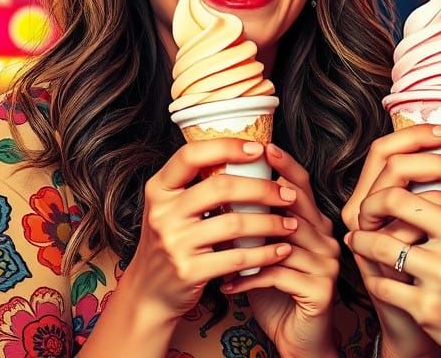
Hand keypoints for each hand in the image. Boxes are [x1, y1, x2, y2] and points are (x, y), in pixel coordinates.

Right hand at [120, 139, 298, 322]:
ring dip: (270, 223)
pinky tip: (280, 250)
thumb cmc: (172, 241)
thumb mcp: (172, 208)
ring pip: (234, 223)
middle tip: (287, 194)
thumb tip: (249, 157)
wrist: (150, 292)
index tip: (259, 149)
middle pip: (221, 187)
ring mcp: (174, 243)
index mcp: (159, 189)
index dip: (227, 147)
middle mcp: (163, 213)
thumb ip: (197, 185)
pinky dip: (264, 253)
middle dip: (262, 188)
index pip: (191, 155)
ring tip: (290, 224)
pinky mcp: (189, 271)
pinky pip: (237, 258)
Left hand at [222, 144, 340, 357]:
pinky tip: (227, 284)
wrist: (300, 342)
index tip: (263, 147)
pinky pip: (279, 275)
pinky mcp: (320, 290)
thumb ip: (256, 227)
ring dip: (249, 241)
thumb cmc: (278, 294)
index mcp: (315, 225)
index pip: (302, 186)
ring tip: (218, 240)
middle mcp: (326, 240)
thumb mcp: (265, 254)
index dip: (285, 165)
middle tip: (236, 178)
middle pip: (297, 205)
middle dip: (267, 190)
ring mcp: (326, 264)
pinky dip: (250, 278)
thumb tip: (221, 196)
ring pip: (285, 240)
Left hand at [346, 137, 440, 357]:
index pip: (407, 194)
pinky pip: (384, 287)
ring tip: (360, 244)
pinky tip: (378, 276)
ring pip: (380, 252)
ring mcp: (437, 284)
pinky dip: (375, 279)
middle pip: (387, 215)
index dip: (384, 193)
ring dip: (363, 246)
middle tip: (361, 221)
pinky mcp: (427, 313)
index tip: (380, 200)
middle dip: (366, 216)